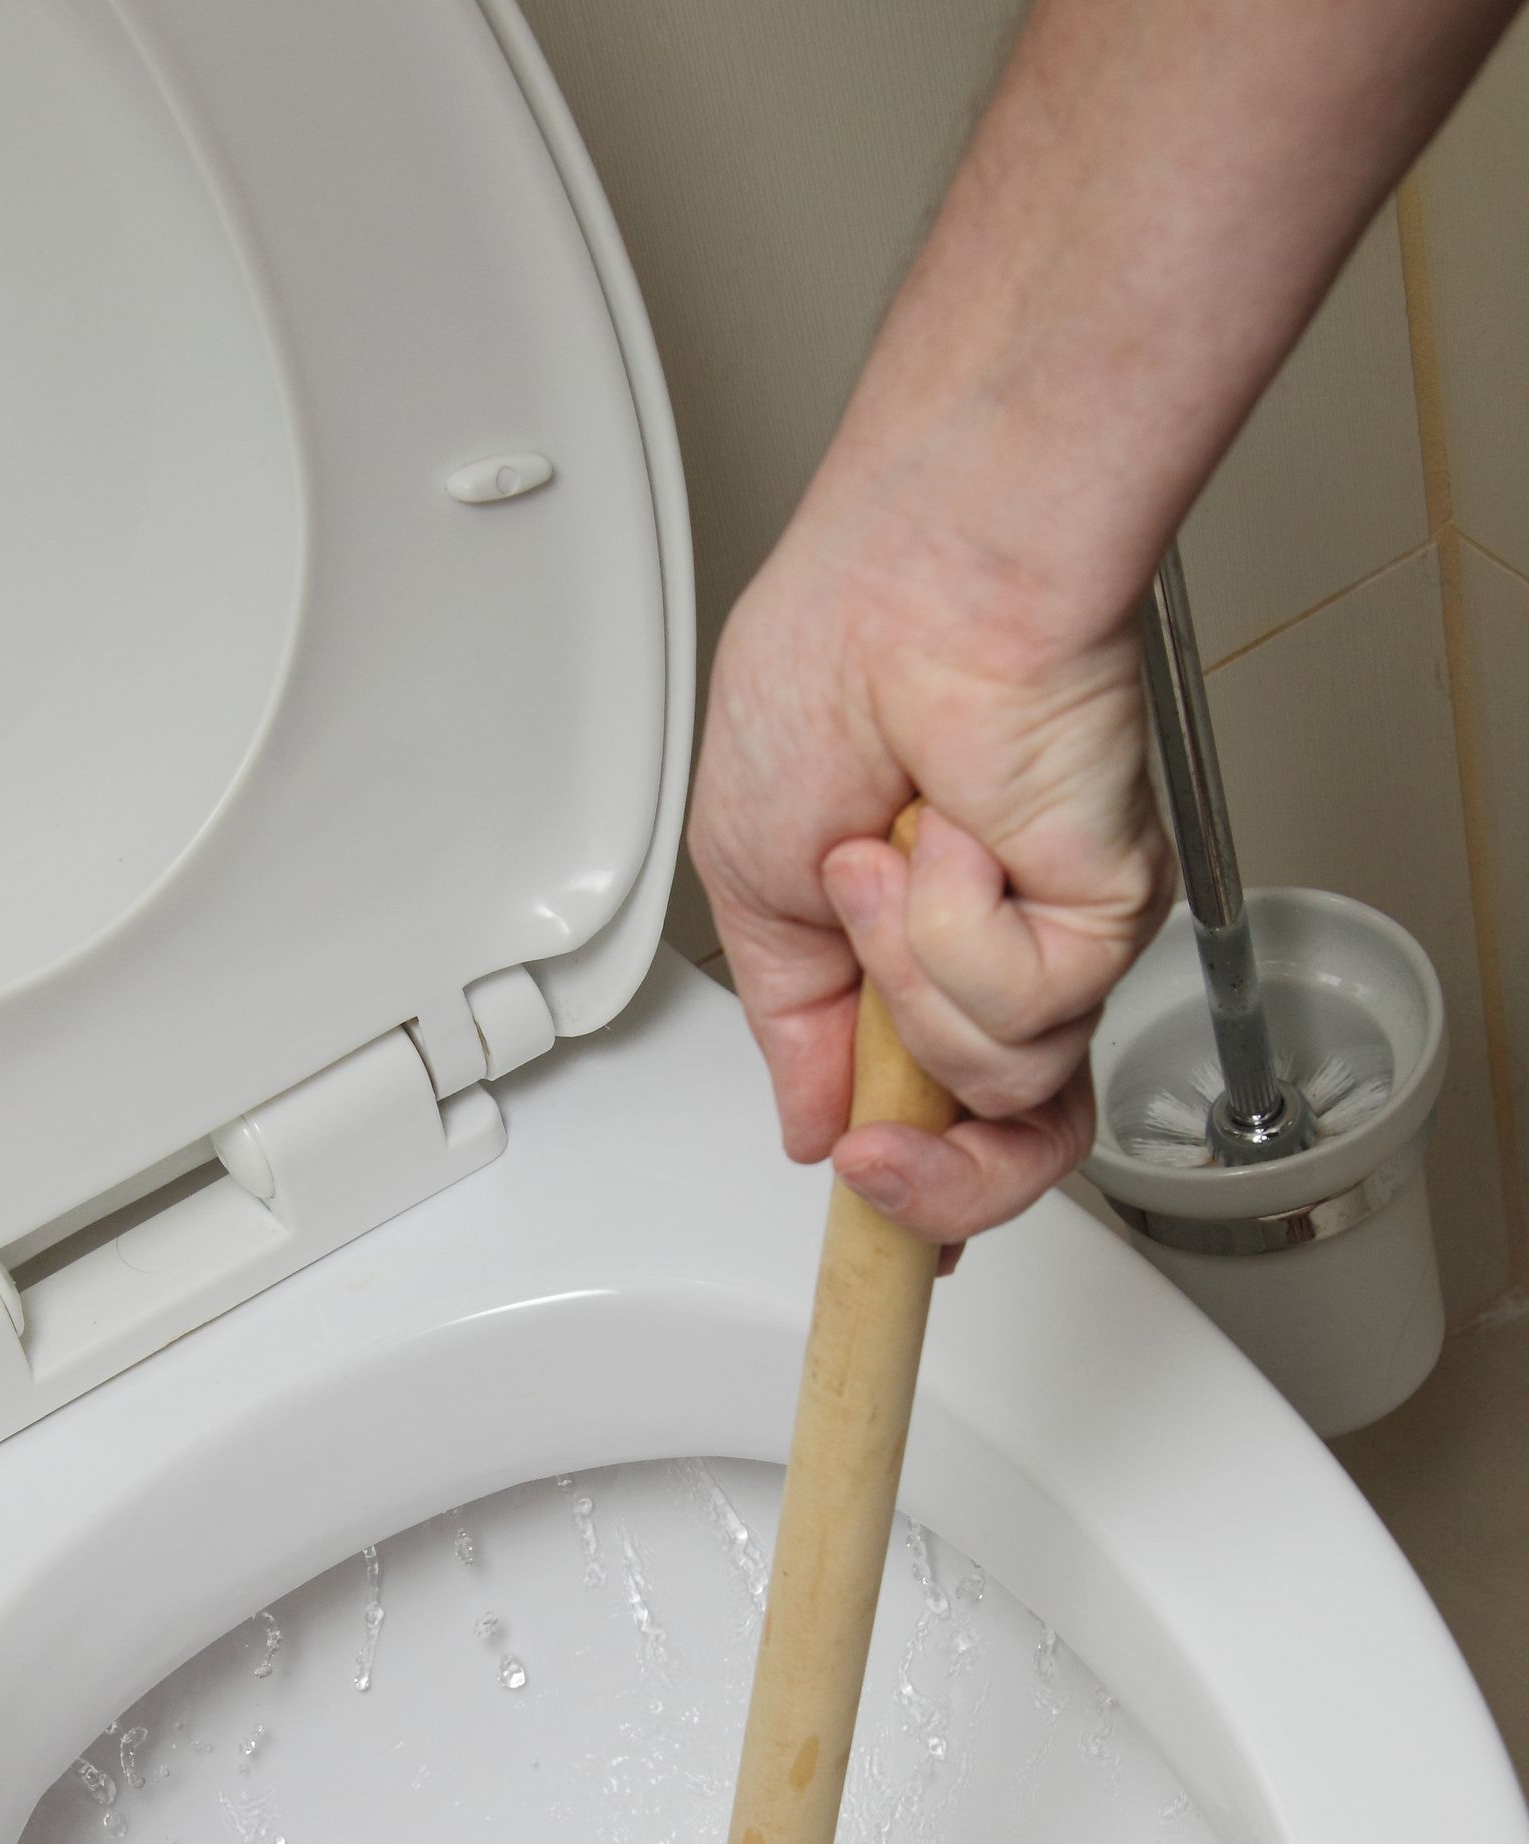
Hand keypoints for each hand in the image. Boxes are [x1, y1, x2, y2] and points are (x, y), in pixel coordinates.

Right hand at [688, 496, 1172, 1246]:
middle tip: (873, 1151)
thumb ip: (792, 1026)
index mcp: (911, 959)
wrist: (913, 582)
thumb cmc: (829, 674)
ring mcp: (1060, 943)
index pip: (946, 1119)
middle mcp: (997, 962)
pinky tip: (945, 837)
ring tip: (889, 860)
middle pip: (1008, 1154)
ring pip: (1001, 1089)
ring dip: (911, 981)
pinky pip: (1022, 1014)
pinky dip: (953, 930)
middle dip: (933, 1186)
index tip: (889, 1245)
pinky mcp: (1109, 915)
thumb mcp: (750, 887)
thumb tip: (812, 1127)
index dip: (926, 1195)